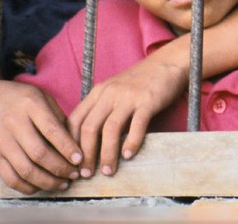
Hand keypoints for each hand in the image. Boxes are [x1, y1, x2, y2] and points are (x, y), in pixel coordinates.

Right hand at [0, 80, 82, 193]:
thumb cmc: (16, 98)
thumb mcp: (39, 95)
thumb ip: (57, 115)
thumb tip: (76, 141)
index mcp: (30, 104)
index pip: (51, 130)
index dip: (67, 147)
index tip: (80, 159)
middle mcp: (14, 124)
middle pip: (39, 154)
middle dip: (61, 168)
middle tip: (75, 174)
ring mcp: (1, 142)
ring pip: (25, 170)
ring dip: (47, 182)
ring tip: (63, 184)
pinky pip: (10, 179)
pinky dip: (28, 187)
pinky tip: (42, 185)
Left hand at [67, 57, 187, 177]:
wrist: (168, 62)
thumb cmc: (140, 81)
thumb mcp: (114, 90)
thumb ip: (101, 109)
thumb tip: (88, 142)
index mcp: (98, 92)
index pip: (74, 121)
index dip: (70, 144)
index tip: (73, 163)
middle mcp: (110, 93)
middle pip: (89, 127)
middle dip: (86, 155)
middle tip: (86, 174)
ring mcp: (129, 96)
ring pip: (111, 129)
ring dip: (107, 154)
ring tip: (108, 171)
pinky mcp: (148, 100)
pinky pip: (137, 124)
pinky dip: (131, 142)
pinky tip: (128, 155)